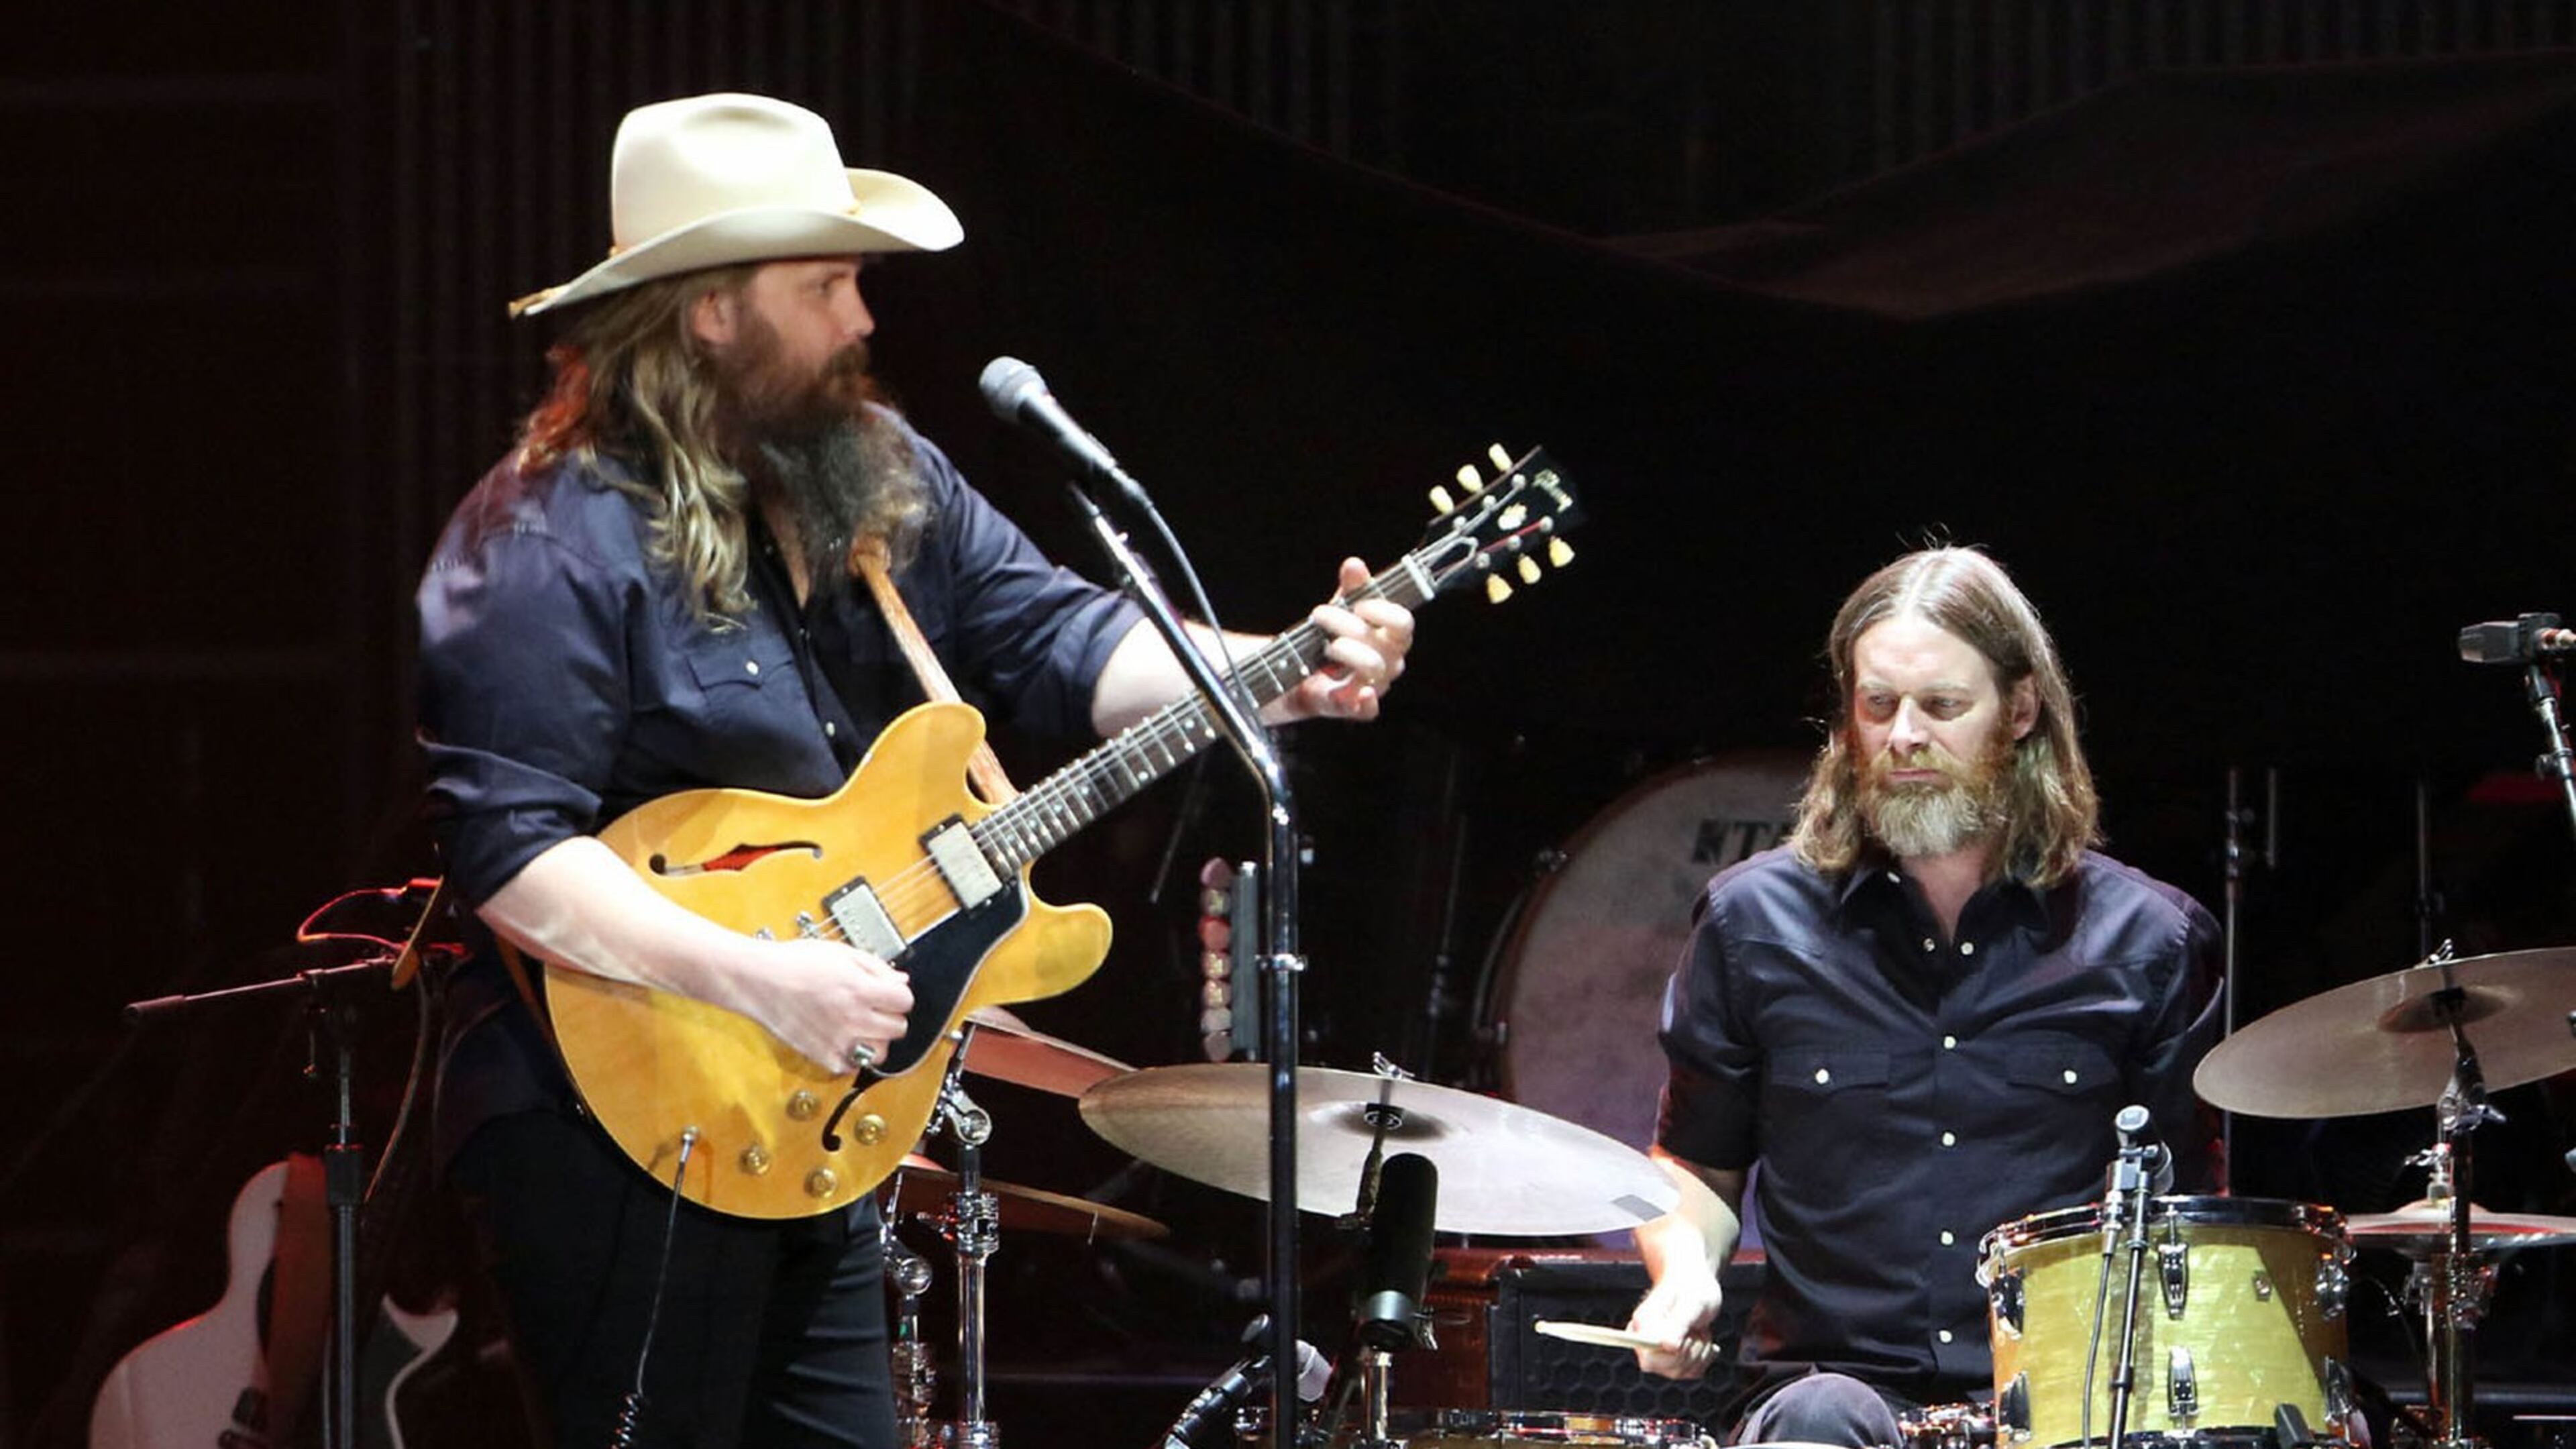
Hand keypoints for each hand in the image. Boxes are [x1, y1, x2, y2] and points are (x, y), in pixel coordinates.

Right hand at [729, 938, 913, 1076]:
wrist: (758, 979)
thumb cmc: (795, 962)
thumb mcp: (842, 953)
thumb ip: (876, 968)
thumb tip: (900, 981)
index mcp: (860, 989)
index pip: (905, 1001)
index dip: (898, 995)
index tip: (889, 993)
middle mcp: (852, 1018)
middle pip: (898, 1028)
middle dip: (891, 1016)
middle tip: (875, 1008)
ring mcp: (837, 1040)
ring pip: (880, 1053)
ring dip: (876, 1040)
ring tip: (861, 1026)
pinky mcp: (821, 1056)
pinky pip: (851, 1066)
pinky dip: (852, 1056)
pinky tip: (844, 1040)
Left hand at [1284, 557, 1414, 721]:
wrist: (1297, 671)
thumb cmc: (1329, 636)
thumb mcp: (1340, 607)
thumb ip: (1351, 588)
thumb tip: (1355, 565)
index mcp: (1390, 636)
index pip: (1403, 624)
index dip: (1384, 612)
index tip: (1359, 605)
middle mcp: (1387, 662)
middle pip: (1387, 646)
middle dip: (1351, 626)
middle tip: (1320, 615)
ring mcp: (1371, 686)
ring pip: (1375, 671)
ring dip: (1349, 653)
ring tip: (1325, 645)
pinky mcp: (1348, 706)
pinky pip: (1367, 711)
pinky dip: (1364, 703)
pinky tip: (1358, 693)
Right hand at [1628, 1268, 1722, 1380]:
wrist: (1695, 1287)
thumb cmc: (1692, 1290)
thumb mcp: (1691, 1303)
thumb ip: (1678, 1324)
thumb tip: (1668, 1347)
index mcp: (1642, 1325)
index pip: (1649, 1359)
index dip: (1671, 1356)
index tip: (1688, 1335)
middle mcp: (1644, 1344)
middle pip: (1669, 1368)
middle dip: (1691, 1350)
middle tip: (1695, 1327)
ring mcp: (1658, 1355)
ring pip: (1683, 1372)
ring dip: (1700, 1351)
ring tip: (1698, 1329)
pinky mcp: (1673, 1362)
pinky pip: (1692, 1373)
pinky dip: (1704, 1357)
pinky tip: (1702, 1339)